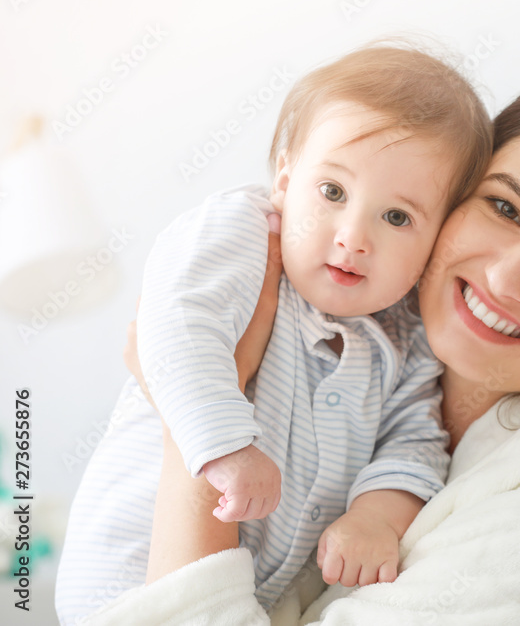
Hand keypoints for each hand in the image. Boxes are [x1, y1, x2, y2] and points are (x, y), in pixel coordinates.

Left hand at [122, 212, 282, 398]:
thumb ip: (267, 268)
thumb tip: (271, 221)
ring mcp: (133, 340)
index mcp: (169, 297)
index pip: (175, 270)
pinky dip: (157, 339)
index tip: (206, 268)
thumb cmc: (235, 361)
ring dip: (168, 316)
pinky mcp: (132, 362)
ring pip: (152, 317)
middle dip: (181, 293)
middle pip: (163, 294)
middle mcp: (143, 315)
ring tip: (192, 322)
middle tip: (204, 298)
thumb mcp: (260, 313)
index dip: (191, 267)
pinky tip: (177, 344)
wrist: (207, 413)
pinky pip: (143, 341)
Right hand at [202, 444, 281, 521]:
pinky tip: (216, 511)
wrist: (219, 443)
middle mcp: (269, 482)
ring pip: (246, 514)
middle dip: (242, 512)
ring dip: (232, 513)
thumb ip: (258, 488)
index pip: (270, 506)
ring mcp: (256, 486)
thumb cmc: (232, 459)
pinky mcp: (241, 489)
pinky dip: (224, 516)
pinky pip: (234, 513)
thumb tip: (250, 513)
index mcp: (274, 477)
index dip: (252, 510)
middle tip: (227, 502)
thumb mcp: (254, 472)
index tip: (240, 504)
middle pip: (258, 512)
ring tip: (222, 501)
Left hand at [317, 510, 400, 586]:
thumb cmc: (350, 528)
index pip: (330, 577)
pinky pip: (386, 580)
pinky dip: (382, 580)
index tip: (336, 568)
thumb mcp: (329, 535)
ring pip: (366, 583)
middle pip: (348, 582)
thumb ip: (322, 555)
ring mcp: (374, 555)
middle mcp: (356, 551)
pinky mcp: (390, 557)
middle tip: (353, 563)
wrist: (376, 514)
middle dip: (349, 575)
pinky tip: (379, 572)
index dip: (332, 575)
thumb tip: (326, 572)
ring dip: (364, 577)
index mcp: (339, 546)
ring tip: (365, 565)